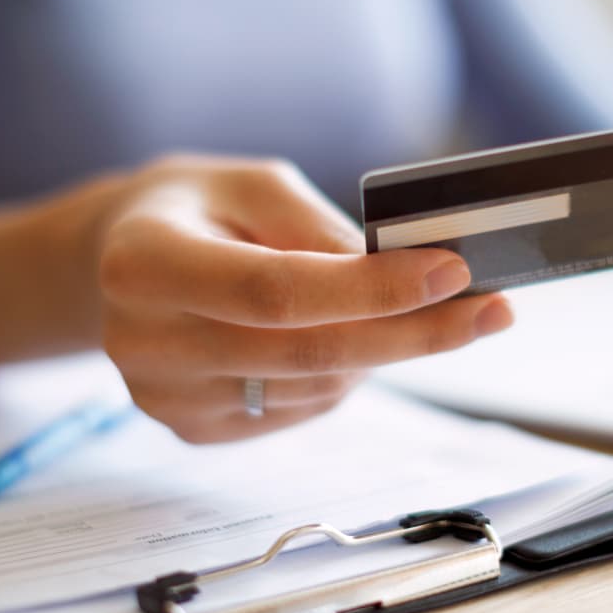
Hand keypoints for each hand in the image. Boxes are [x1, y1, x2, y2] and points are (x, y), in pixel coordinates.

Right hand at [98, 155, 512, 441]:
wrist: (121, 262)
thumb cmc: (196, 208)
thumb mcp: (253, 185)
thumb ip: (319, 230)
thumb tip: (396, 275)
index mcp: (147, 261)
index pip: (276, 291)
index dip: (372, 290)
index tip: (454, 273)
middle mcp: (145, 340)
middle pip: (308, 354)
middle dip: (414, 335)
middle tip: (491, 312)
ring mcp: (166, 398)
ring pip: (316, 387)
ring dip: (384, 350)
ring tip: (410, 308)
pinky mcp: (193, 427)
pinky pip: (301, 409)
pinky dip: (345, 374)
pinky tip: (350, 337)